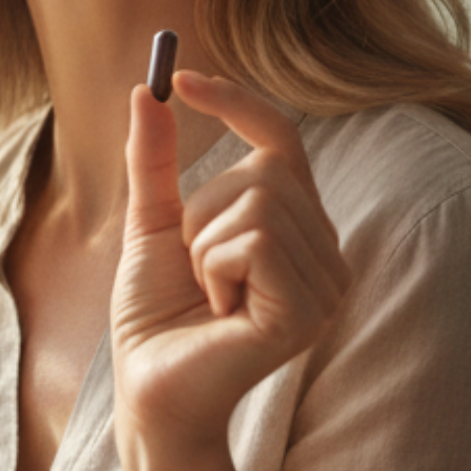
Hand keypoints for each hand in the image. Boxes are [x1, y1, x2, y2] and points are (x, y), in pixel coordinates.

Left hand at [111, 71, 348, 453]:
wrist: (149, 391)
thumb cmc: (155, 320)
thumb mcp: (151, 225)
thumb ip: (153, 162)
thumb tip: (146, 91)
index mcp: (296, 230)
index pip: (282, 142)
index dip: (239, 104)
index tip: (185, 79)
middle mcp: (324, 253)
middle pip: (265, 170)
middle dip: (203, 212)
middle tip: (194, 269)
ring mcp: (324, 285)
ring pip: (257, 203)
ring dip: (204, 246)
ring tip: (207, 295)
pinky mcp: (307, 311)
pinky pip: (254, 241)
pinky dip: (214, 267)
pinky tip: (219, 311)